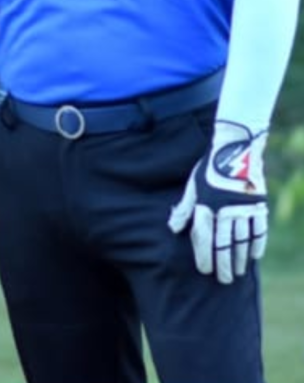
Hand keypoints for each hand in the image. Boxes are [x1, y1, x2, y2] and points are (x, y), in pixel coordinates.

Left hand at [168, 119, 267, 284]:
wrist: (235, 150)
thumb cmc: (209, 170)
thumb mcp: (193, 185)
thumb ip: (185, 208)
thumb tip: (173, 228)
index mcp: (206, 203)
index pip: (204, 235)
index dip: (203, 254)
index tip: (204, 270)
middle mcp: (224, 209)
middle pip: (223, 242)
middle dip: (222, 263)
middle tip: (223, 279)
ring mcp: (243, 208)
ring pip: (241, 240)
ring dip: (239, 258)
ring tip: (236, 272)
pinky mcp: (258, 206)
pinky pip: (258, 230)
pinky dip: (256, 245)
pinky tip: (253, 257)